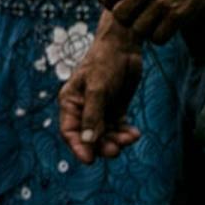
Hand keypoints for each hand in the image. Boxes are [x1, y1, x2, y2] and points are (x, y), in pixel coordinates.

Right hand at [57, 18, 144, 161]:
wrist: (124, 45)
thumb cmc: (105, 62)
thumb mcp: (98, 89)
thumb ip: (93, 116)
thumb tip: (88, 142)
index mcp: (71, 102)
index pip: (69, 131)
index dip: (78, 147)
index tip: (90, 160)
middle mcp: (83, 109)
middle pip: (89, 137)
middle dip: (102, 145)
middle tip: (115, 150)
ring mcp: (100, 110)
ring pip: (105, 135)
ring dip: (116, 140)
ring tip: (129, 138)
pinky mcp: (115, 109)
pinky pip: (118, 128)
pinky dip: (125, 133)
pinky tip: (134, 133)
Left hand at [100, 0, 204, 42]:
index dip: (112, 2)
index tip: (119, 4)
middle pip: (120, 15)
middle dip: (127, 18)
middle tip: (137, 16)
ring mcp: (162, 1)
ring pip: (138, 29)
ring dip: (144, 29)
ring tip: (153, 22)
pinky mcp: (179, 15)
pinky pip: (158, 37)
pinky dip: (160, 36)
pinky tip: (166, 27)